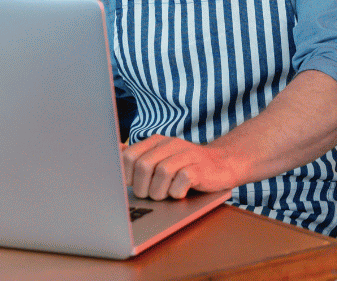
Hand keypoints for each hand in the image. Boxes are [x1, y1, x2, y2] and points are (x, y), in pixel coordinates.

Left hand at [122, 135, 240, 199]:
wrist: (222, 165)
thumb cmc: (185, 167)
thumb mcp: (160, 158)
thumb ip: (139, 156)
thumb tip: (114, 149)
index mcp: (156, 142)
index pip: (128, 155)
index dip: (126, 175)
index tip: (133, 186)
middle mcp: (170, 144)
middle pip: (144, 166)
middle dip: (143, 187)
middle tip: (150, 195)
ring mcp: (186, 154)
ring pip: (161, 173)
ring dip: (159, 192)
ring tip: (165, 195)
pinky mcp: (200, 168)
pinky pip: (182, 180)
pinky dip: (177, 192)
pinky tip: (180, 193)